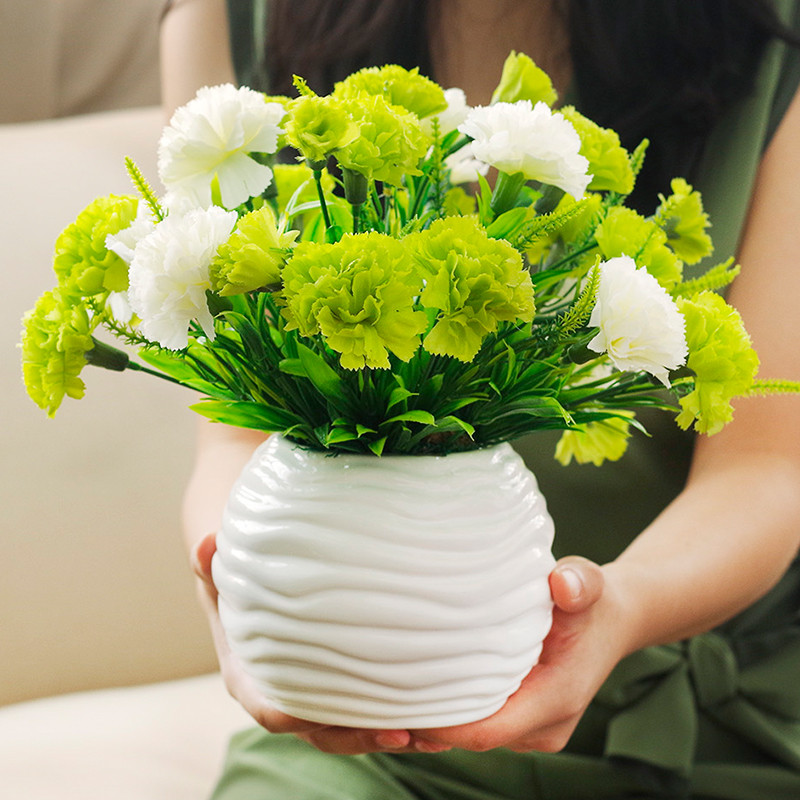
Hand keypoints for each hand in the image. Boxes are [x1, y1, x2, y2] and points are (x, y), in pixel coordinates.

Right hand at [191, 533, 414, 752]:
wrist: (247, 579)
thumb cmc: (235, 575)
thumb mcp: (220, 569)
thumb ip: (211, 563)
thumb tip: (204, 546)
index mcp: (250, 679)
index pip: (273, 710)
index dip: (301, 719)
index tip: (333, 717)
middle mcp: (284, 694)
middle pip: (322, 731)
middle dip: (360, 736)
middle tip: (402, 732)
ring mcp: (315, 694)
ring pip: (351, 726)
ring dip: (389, 731)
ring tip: (433, 732)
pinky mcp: (341, 684)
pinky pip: (369, 706)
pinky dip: (400, 711)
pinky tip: (438, 709)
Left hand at [406, 556, 629, 752]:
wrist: (612, 621)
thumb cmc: (595, 602)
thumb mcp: (590, 584)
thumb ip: (578, 583)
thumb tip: (562, 585)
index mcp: (556, 700)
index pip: (486, 729)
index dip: (440, 724)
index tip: (397, 701)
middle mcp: (542, 726)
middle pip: (470, 736)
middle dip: (426, 721)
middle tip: (376, 691)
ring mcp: (531, 728)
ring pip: (470, 732)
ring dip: (435, 716)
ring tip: (386, 687)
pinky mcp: (521, 720)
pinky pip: (478, 722)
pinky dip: (449, 708)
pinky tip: (416, 682)